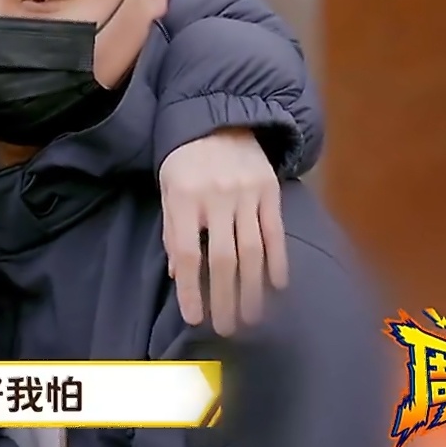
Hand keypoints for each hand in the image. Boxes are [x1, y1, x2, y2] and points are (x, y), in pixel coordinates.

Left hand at [159, 129, 287, 335]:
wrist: (220, 119)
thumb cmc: (186, 160)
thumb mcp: (168, 188)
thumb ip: (172, 229)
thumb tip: (178, 275)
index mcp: (184, 197)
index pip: (186, 252)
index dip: (190, 289)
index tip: (195, 318)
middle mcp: (216, 196)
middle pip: (221, 258)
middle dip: (224, 297)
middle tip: (226, 327)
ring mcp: (246, 193)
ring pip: (251, 250)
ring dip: (252, 288)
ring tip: (251, 317)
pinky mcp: (270, 190)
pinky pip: (274, 232)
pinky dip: (277, 261)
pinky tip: (277, 286)